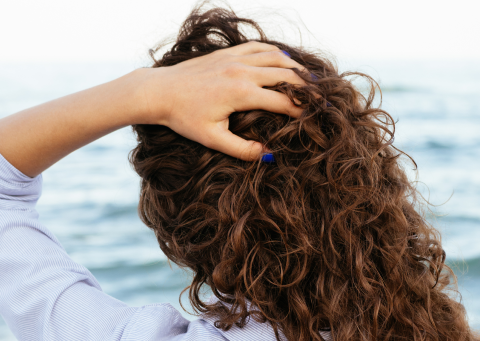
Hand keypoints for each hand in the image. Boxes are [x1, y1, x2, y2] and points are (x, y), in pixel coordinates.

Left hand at [137, 41, 306, 160]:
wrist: (159, 91)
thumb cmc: (183, 118)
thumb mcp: (213, 139)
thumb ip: (242, 148)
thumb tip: (268, 154)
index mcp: (241, 93)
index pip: (283, 100)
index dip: (301, 110)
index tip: (314, 118)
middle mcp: (241, 71)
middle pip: (286, 75)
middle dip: (306, 88)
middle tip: (320, 98)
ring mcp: (234, 58)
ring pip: (276, 56)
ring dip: (295, 67)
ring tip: (309, 80)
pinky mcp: (227, 52)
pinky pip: (259, 47)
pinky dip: (276, 53)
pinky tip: (284, 61)